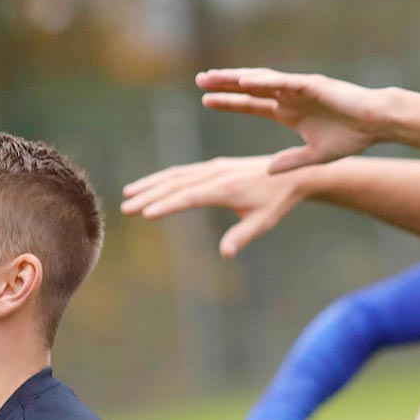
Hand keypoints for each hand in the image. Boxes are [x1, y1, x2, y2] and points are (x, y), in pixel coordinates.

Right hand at [121, 156, 311, 258]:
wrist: (294, 172)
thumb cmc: (278, 200)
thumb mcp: (264, 221)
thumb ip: (243, 236)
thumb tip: (226, 254)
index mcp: (227, 188)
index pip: (191, 197)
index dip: (168, 205)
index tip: (147, 213)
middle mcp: (217, 174)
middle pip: (177, 184)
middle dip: (150, 195)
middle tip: (126, 208)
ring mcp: (214, 168)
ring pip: (177, 174)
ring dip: (152, 184)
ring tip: (128, 194)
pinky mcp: (215, 166)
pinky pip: (184, 171)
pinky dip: (164, 178)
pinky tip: (150, 185)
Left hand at [196, 68, 387, 173]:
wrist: (377, 124)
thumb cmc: (352, 138)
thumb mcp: (315, 156)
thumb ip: (290, 162)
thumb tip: (267, 171)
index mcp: (289, 113)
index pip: (252, 105)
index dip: (230, 102)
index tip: (206, 101)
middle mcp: (290, 97)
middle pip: (250, 89)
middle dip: (224, 85)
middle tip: (199, 81)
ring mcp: (300, 89)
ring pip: (262, 81)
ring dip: (236, 78)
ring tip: (212, 77)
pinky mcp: (313, 85)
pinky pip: (283, 82)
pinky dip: (264, 81)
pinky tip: (245, 81)